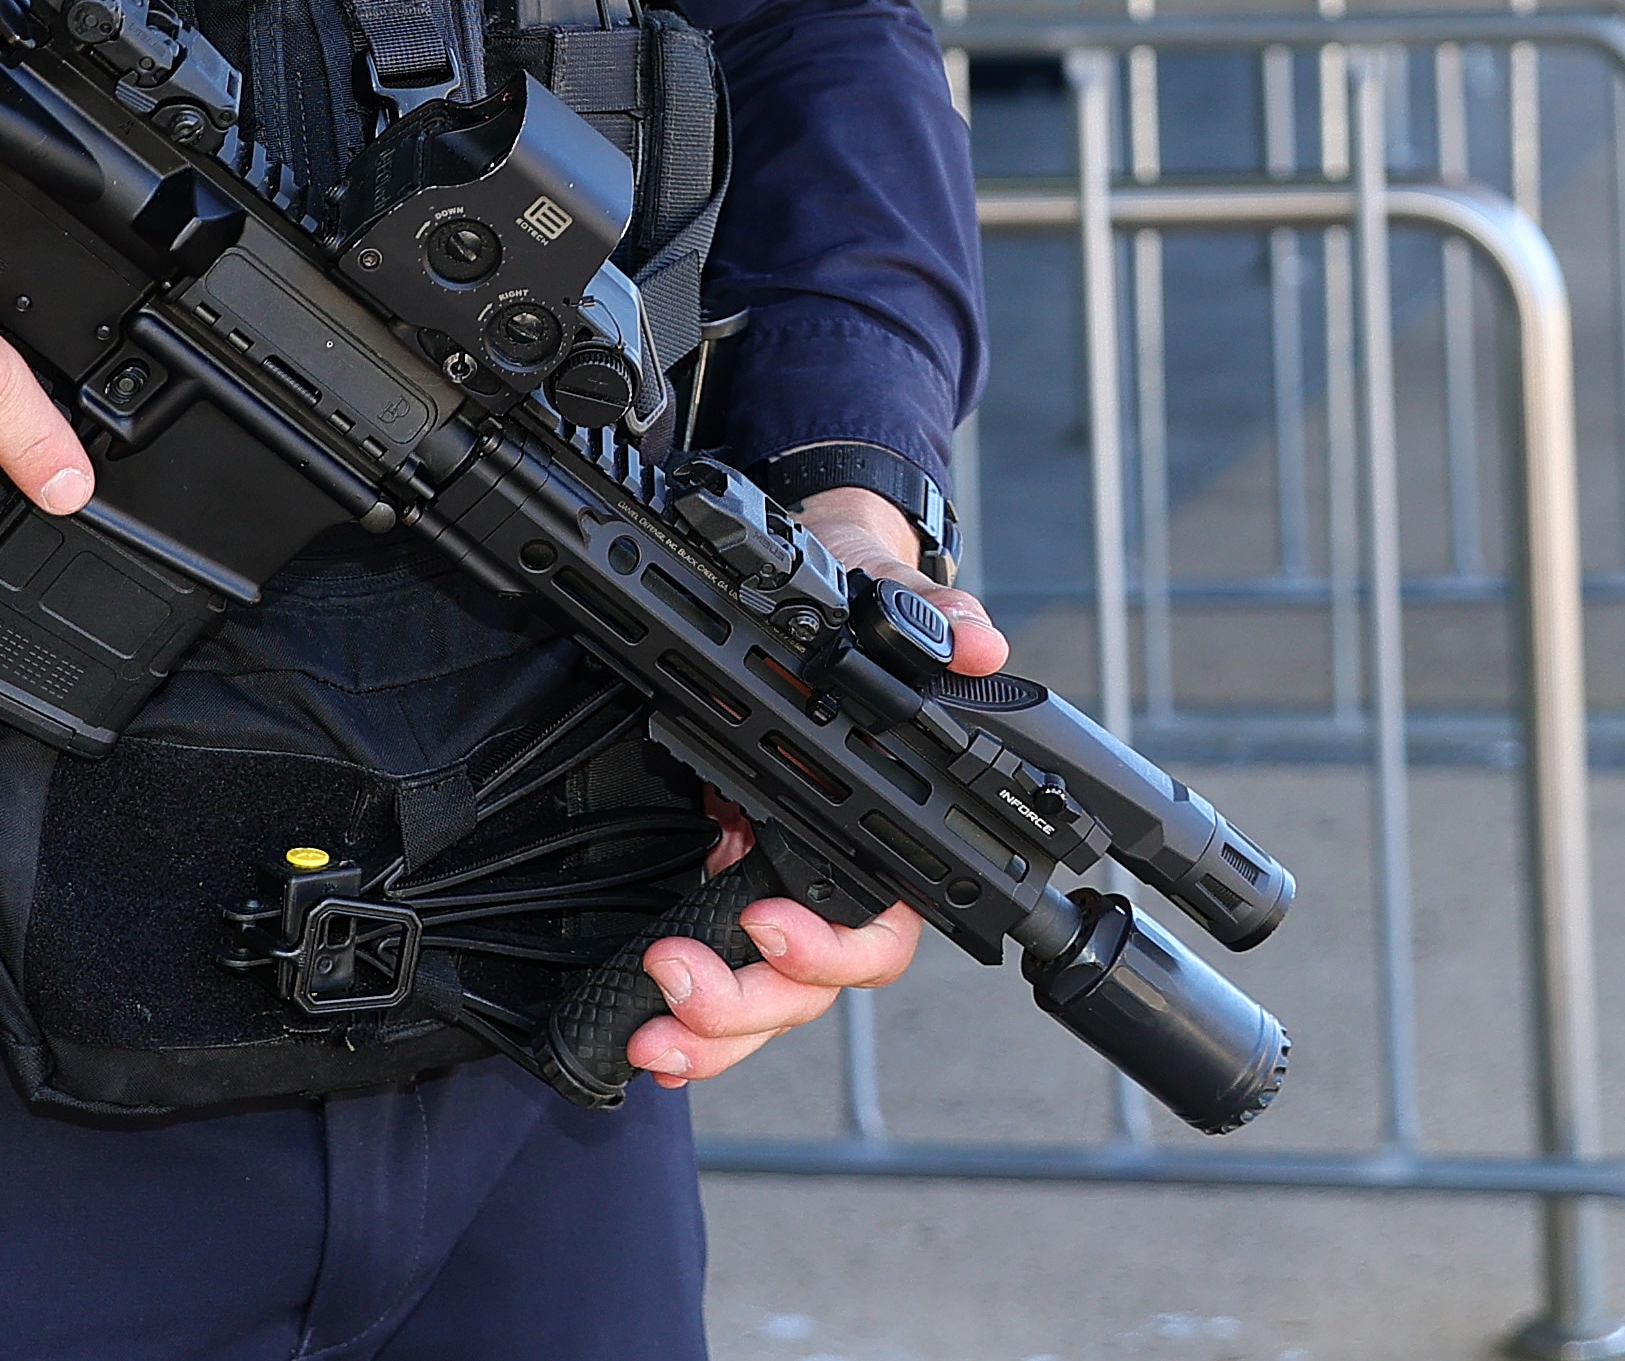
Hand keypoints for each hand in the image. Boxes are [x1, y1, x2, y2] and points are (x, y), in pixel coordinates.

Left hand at [626, 483, 1007, 1086]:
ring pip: (762, 997)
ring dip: (708, 1028)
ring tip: (652, 1035)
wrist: (805, 584)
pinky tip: (650, 1040)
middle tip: (679, 980)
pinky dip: (687, 1021)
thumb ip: (932, 621)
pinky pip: (717, 974)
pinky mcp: (724, 884)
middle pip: (809, 984)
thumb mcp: (884, 592)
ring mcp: (777, 886)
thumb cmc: (854, 598)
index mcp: (885, 834)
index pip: (882, 925)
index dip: (830, 946)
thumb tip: (974, 644)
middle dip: (746, 1002)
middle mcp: (834, 876)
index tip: (767, 920)